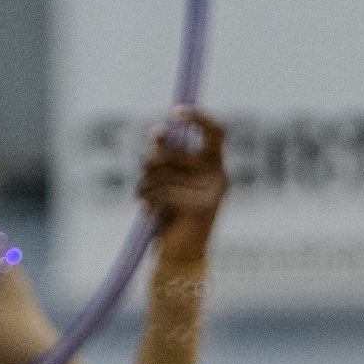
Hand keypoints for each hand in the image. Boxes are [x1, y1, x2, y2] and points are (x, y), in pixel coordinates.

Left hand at [141, 109, 227, 266]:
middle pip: (174, 151)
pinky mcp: (202, 207)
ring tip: (146, 200)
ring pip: (163, 173)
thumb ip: (165, 157)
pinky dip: (148, 201)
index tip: (176, 111)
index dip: (199, 118)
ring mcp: (213, 192)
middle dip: (150, 163)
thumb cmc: (172, 214)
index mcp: (214, 165)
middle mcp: (219, 175)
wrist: (180, 253)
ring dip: (145, 186)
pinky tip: (151, 212)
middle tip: (145, 180)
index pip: (216, 133)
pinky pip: (163, 192)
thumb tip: (157, 131)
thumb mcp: (167, 180)